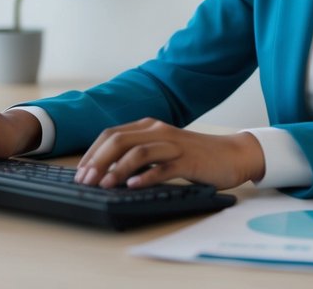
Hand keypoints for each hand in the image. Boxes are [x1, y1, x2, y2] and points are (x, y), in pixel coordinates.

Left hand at [74, 118, 263, 190]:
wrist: (232, 155)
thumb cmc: (194, 156)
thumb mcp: (162, 150)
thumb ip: (139, 155)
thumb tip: (105, 172)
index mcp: (149, 126)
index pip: (111, 134)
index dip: (92, 153)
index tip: (79, 172)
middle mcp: (159, 131)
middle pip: (119, 140)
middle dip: (98, 161)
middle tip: (85, 181)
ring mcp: (174, 144)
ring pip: (138, 152)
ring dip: (117, 169)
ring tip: (104, 185)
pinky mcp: (188, 160)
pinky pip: (163, 167)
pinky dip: (146, 176)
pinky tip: (133, 186)